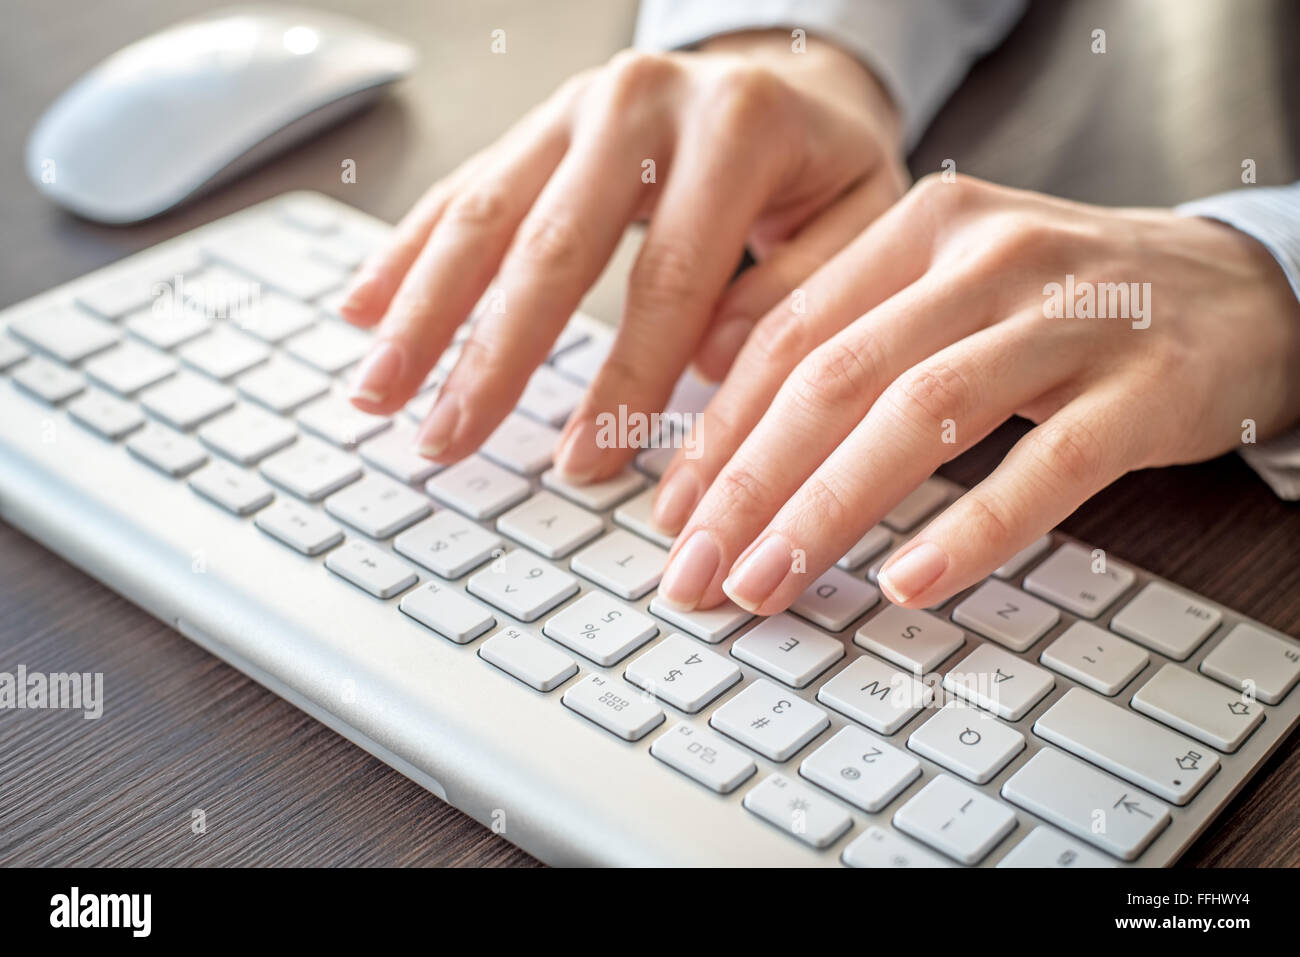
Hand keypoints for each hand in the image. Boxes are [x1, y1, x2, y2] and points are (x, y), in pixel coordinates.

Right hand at [340, 31, 906, 479]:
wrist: (790, 72)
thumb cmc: (825, 166)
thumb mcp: (862, 219)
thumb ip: (804, 290)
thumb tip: (710, 364)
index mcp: (734, 128)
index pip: (667, 278)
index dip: (622, 380)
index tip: (581, 464)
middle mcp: (641, 102)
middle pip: (548, 245)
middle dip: (488, 355)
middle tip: (442, 440)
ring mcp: (577, 106)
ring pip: (483, 214)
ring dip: (421, 310)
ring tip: (376, 391)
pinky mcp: (539, 126)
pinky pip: (462, 190)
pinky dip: (408, 253)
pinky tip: (362, 308)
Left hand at [654, 175, 1299, 614]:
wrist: (1238, 287)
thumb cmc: (1062, 305)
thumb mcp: (949, 288)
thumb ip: (846, 327)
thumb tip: (717, 397)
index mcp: (922, 228)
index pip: (792, 335)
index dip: (720, 431)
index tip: (671, 511)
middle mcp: (986, 256)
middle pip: (838, 376)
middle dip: (748, 483)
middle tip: (694, 569)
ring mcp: (1070, 316)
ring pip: (921, 414)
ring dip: (827, 510)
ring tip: (765, 583)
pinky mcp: (1144, 386)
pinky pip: (1044, 465)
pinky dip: (971, 528)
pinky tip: (908, 582)